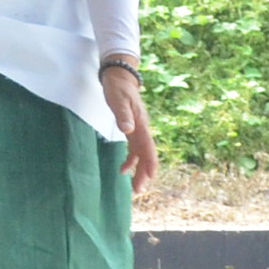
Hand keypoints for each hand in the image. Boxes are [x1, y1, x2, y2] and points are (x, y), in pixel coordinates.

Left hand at [102, 61, 156, 192]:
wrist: (119, 77)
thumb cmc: (118, 88)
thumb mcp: (118, 100)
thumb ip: (123, 114)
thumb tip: (127, 130)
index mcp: (140, 123)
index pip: (147, 146)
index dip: (150, 162)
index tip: (150, 177)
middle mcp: (141, 128)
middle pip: (146, 154)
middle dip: (144, 173)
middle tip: (139, 191)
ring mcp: (137, 129)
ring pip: (141, 154)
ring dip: (138, 170)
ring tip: (134, 187)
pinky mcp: (131, 129)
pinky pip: (134, 149)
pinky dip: (130, 160)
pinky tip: (122, 170)